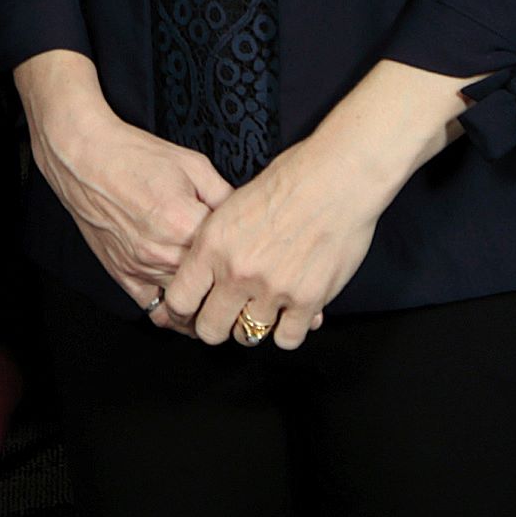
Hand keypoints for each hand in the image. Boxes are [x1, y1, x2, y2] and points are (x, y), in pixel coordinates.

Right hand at [15, 51, 231, 308]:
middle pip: (210, 284)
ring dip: (205, 301)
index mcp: (185, 222)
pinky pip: (154, 309)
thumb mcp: (193, 164)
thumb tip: (246, 218)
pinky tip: (189, 306)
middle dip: (229, 283)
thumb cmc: (137, 156)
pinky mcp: (123, 274)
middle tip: (245, 281)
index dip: (244, 250)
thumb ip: (224, 194)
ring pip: (186, 302)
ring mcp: (141, 267)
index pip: (229, 253)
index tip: (253, 252)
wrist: (86, 158)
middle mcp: (163, 251)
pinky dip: (174, 313)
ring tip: (223, 296)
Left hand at [160, 61, 470, 349]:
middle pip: (210, 330)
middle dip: (218, 326)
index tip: (195, 311)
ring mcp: (272, 289)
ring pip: (248, 337)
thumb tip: (203, 275)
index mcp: (212, 245)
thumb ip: (215, 244)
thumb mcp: (233, 204)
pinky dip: (288, 330)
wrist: (336, 178)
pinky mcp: (307, 300)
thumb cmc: (289, 181)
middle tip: (229, 316)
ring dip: (255, 325)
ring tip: (265, 307)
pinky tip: (292, 312)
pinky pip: (287, 339)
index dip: (185, 312)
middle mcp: (237, 272)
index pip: (179, 301)